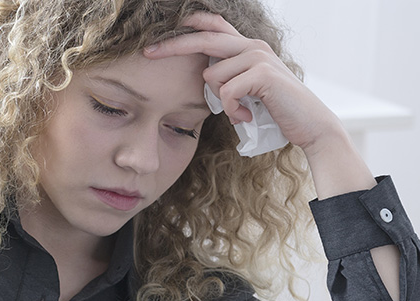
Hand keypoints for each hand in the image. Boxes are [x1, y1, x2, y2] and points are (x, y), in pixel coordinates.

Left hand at [144, 12, 342, 156]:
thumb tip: (203, 73)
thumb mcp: (245, 89)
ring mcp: (258, 57)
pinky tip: (247, 115)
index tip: (163, 28)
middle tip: (147, 52)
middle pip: (205, 38)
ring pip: (212, 74)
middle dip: (173, 45)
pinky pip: (225, 92)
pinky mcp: (262, 74)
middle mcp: (253, 46)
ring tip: (241, 110)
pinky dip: (231, 110)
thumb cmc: (273, 110)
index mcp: (247, 48)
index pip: (215, 25)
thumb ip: (227, 77)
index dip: (190, 23)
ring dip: (220, 100)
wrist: (308, 124)